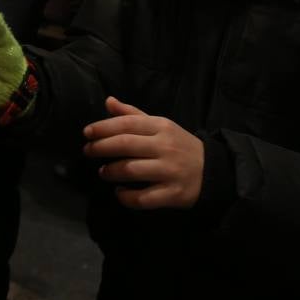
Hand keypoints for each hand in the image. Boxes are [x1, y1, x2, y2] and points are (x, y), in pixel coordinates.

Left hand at [83, 97, 204, 209]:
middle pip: (125, 145)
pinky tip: (120, 192)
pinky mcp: (173, 194)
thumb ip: (133, 115)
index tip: (87, 133)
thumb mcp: (161, 126)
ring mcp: (169, 171)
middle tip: (87, 151)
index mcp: (161, 127)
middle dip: (101, 148)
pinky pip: (143, 198)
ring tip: (104, 172)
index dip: (103, 127)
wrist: (212, 171)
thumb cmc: (179, 145)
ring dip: (111, 172)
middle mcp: (165, 147)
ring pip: (131, 171)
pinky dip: (126, 197)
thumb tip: (108, 101)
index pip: (127, 123)